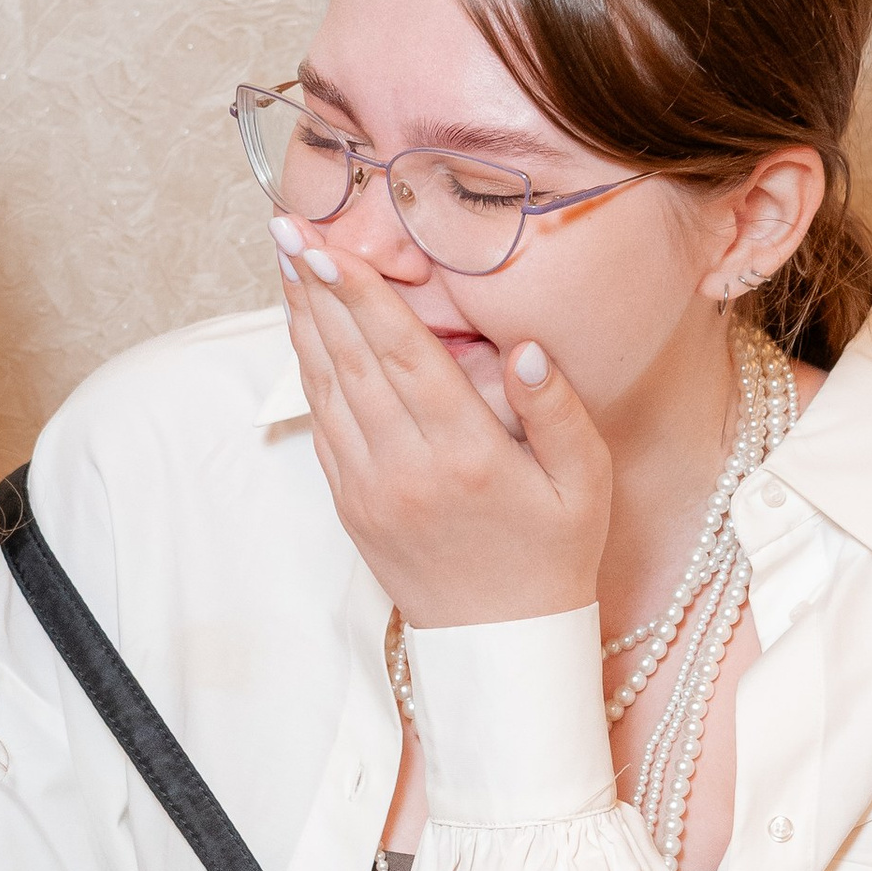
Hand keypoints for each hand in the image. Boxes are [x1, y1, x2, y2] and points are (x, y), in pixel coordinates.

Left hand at [278, 227, 610, 628]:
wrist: (500, 643)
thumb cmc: (552, 555)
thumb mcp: (584, 484)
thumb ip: (556, 411)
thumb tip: (525, 349)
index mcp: (468, 457)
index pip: (405, 358)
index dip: (363, 298)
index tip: (329, 248)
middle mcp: (408, 470)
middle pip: (352, 361)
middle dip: (318, 289)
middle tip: (288, 227)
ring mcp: (371, 490)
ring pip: (327, 389)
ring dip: (304, 320)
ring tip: (287, 260)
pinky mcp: (351, 505)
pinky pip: (324, 424)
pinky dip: (308, 370)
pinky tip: (305, 329)